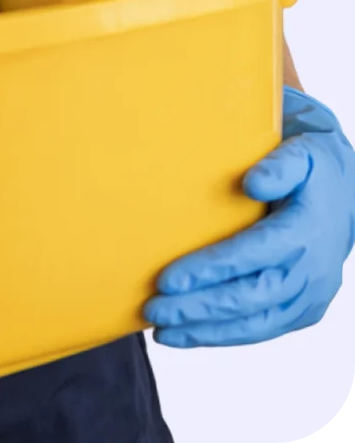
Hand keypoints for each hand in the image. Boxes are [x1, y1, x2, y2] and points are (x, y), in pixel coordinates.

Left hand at [145, 87, 354, 346]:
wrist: (345, 194)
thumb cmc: (312, 170)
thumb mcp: (301, 152)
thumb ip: (279, 165)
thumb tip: (252, 183)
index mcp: (305, 231)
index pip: (252, 255)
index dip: (209, 269)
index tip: (167, 279)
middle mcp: (310, 271)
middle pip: (249, 297)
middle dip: (198, 307)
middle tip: (153, 309)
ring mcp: (310, 296)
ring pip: (256, 323)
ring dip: (207, 330)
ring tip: (162, 330)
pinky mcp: (304, 311)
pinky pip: (263, 329)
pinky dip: (225, 336)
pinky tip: (190, 334)